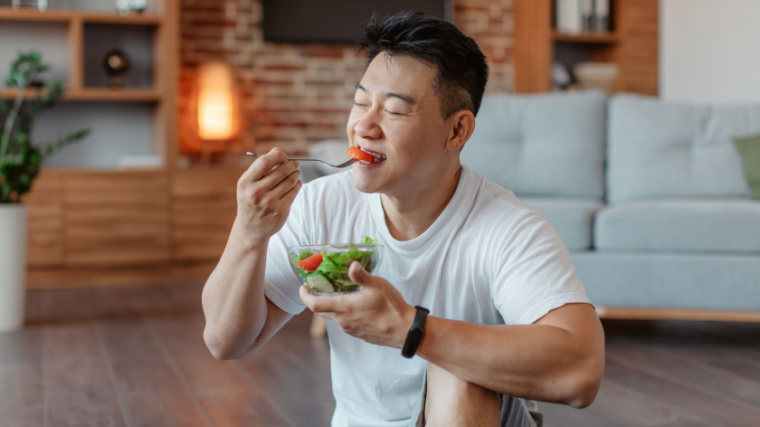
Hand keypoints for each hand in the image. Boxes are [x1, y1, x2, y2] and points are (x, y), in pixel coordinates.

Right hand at [234, 147, 301, 243]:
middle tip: (295, 164)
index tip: (283, 156)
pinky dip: (297, 184)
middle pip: (280, 171)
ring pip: (290, 181)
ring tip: (296, 173)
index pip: (264, 162)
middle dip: (291, 164)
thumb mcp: (248, 184)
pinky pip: (294, 192)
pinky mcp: (280, 210)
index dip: (277, 156)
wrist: (251, 228)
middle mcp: (256, 193)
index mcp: (245, 183)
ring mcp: (269, 203)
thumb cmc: (251, 200)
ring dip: (296, 174)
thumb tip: (278, 151)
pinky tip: (296, 183)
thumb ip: (261, 167)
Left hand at [300, 261, 415, 347]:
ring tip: (335, 293)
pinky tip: (351, 305)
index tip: (303, 287)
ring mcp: (350, 329)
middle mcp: (343, 321)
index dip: (305, 296)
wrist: (404, 331)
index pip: (315, 304)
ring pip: (332, 317)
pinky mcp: (357, 333)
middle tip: (316, 287)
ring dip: (329, 306)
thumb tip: (352, 264)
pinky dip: (340, 313)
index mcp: (345, 308)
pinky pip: (343, 322)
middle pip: (320, 311)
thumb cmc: (391, 307)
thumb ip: (361, 276)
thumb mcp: (377, 286)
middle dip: (315, 299)